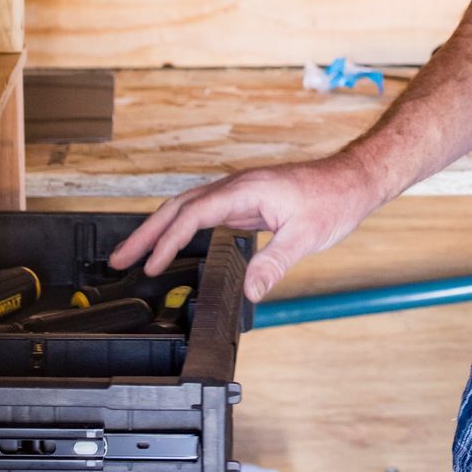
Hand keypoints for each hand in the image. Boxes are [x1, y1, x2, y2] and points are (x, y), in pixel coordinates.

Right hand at [109, 153, 378, 304]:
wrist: (353, 179)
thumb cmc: (334, 199)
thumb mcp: (306, 236)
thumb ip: (274, 263)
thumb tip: (248, 291)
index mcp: (245, 190)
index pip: (192, 215)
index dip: (167, 241)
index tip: (150, 265)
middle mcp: (236, 187)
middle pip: (177, 208)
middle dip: (145, 233)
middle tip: (118, 259)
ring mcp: (238, 194)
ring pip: (186, 209)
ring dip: (158, 230)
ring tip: (133, 255)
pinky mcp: (245, 203)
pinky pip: (202, 214)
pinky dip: (180, 230)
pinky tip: (173, 246)